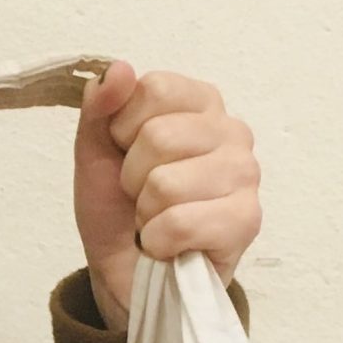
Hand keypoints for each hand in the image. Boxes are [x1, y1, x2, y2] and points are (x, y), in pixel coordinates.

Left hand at [72, 61, 262, 329]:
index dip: (122, 128)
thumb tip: (119, 70)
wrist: (126, 272)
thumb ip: (101, 106)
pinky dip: (159, 241)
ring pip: (166, 183)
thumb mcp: (95, 151)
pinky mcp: (247, 221)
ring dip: (146, 212)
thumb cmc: (118, 207)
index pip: (154, 88)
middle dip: (132, 177)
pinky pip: (181, 223)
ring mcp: (246, 175)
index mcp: (200, 103)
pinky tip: (169, 244)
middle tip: (142, 195)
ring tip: (157, 219)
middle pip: (159, 136)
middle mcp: (232, 131)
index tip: (124, 153)